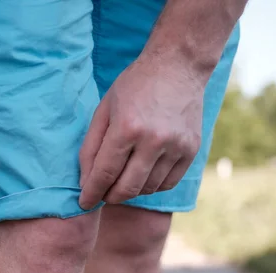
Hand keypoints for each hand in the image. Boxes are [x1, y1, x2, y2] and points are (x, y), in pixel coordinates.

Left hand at [79, 56, 204, 208]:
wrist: (178, 66)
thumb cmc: (133, 87)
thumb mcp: (103, 110)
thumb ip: (91, 148)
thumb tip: (85, 182)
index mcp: (127, 128)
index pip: (104, 174)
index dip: (91, 193)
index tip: (84, 203)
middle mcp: (154, 140)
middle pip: (127, 188)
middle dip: (109, 197)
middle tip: (101, 194)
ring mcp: (176, 147)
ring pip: (147, 189)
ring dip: (130, 191)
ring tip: (121, 180)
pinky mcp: (191, 150)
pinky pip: (168, 183)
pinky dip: (151, 186)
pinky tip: (142, 176)